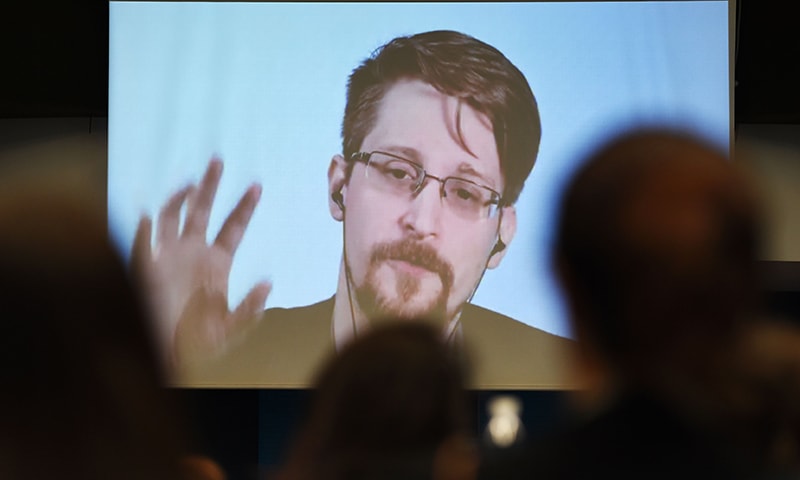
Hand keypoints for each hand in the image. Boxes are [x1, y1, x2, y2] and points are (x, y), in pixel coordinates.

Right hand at [131, 158, 270, 373]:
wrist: (163, 354)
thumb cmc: (198, 343)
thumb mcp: (231, 330)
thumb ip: (250, 309)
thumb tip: (268, 283)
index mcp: (216, 263)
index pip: (233, 227)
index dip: (245, 206)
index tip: (257, 185)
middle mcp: (191, 253)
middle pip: (202, 210)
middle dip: (210, 185)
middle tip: (219, 159)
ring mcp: (167, 256)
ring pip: (171, 216)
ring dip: (178, 197)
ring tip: (190, 182)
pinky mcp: (144, 267)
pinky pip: (142, 242)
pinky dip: (143, 227)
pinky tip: (148, 213)